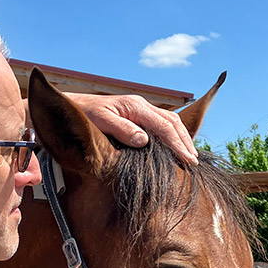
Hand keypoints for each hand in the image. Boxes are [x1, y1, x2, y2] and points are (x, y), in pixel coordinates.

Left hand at [65, 92, 198, 164]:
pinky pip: (161, 124)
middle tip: (194, 162)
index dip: (178, 144)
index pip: (164, 126)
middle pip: (172, 122)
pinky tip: (174, 147)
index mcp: (136, 106)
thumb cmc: (84, 115)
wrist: (73, 106)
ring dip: (181, 138)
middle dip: (185, 141)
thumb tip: (144, 140)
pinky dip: (172, 135)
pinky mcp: (137, 115)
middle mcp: (142, 105)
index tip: (188, 160)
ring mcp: (140, 109)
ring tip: (189, 156)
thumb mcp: (101, 122)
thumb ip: (122, 129)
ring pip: (169, 121)